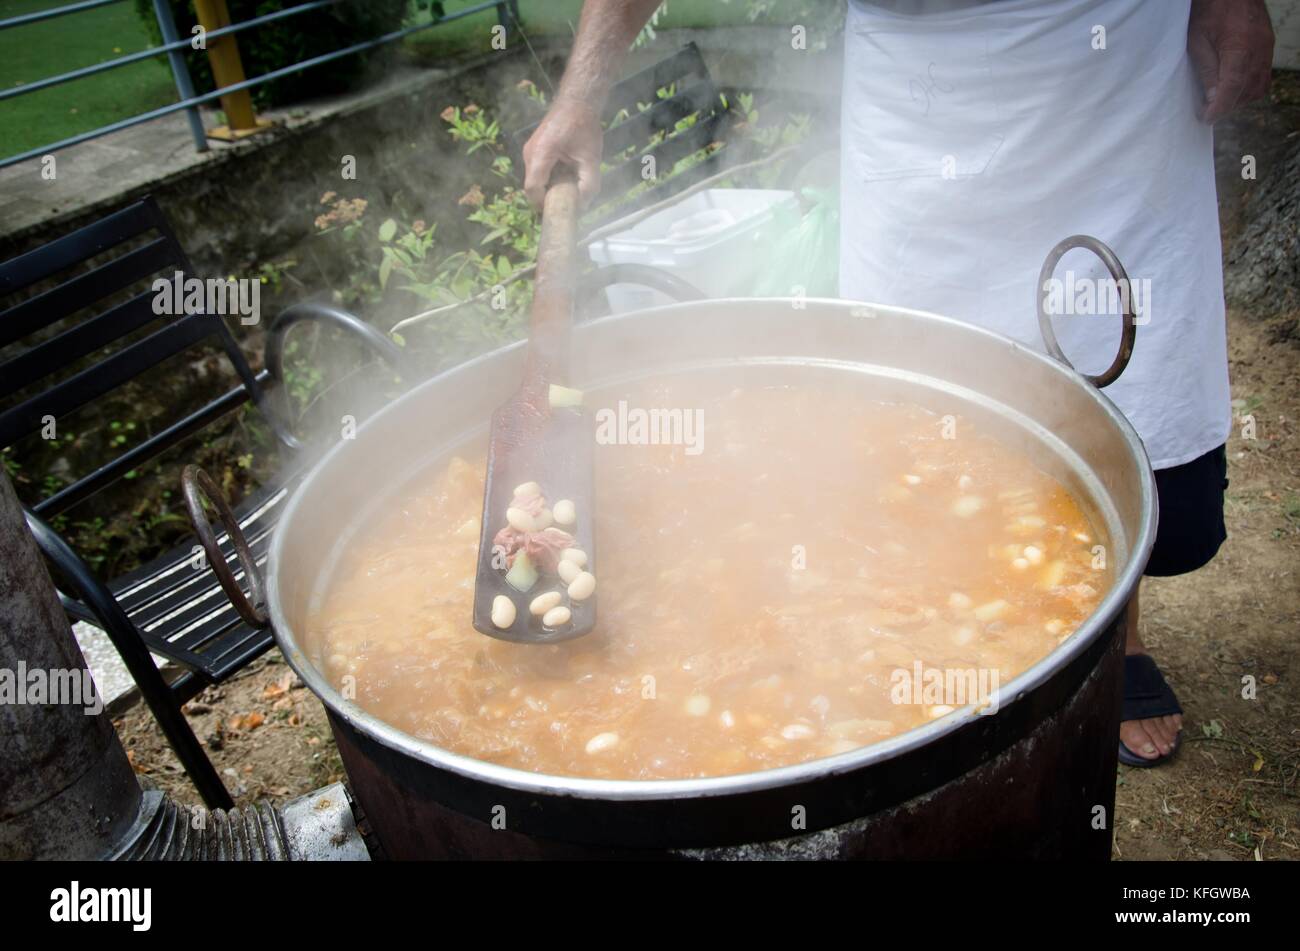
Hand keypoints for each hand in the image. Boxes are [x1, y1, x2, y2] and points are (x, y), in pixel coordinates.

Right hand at [522, 96, 603, 207]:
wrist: (577, 102)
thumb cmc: (584, 127)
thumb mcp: (591, 158)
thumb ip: (589, 183)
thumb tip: (583, 206)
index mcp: (541, 153)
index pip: (533, 188)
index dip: (543, 204)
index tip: (558, 211)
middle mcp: (529, 153)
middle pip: (532, 186)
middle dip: (547, 198)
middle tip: (565, 205)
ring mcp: (529, 151)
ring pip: (534, 179)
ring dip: (548, 188)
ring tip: (567, 191)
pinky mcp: (533, 150)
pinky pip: (537, 171)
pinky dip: (548, 179)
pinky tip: (564, 178)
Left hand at [1187, 0, 1273, 121]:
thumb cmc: (1210, 11)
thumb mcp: (1198, 41)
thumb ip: (1206, 70)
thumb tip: (1212, 99)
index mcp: (1239, 48)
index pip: (1232, 87)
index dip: (1220, 108)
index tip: (1206, 118)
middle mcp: (1259, 51)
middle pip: (1246, 92)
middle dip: (1226, 106)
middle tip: (1205, 110)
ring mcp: (1267, 50)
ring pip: (1257, 88)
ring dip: (1238, 100)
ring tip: (1218, 101)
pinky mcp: (1268, 48)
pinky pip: (1263, 78)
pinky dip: (1248, 89)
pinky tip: (1233, 90)